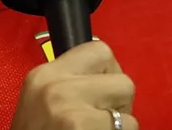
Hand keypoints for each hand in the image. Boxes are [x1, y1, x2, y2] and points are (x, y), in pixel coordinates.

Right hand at [9, 40, 138, 128]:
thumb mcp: (42, 102)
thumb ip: (71, 84)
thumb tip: (107, 74)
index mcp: (44, 75)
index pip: (99, 50)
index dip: (109, 72)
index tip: (102, 92)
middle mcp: (56, 88)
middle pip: (123, 81)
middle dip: (119, 104)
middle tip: (102, 121)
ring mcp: (72, 114)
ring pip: (129, 114)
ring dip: (120, 128)